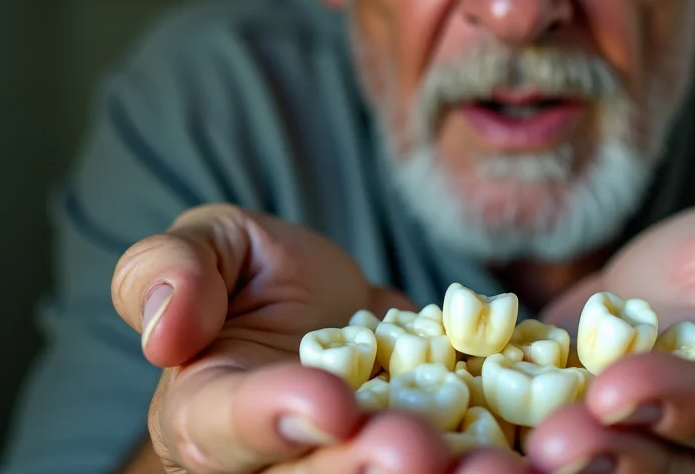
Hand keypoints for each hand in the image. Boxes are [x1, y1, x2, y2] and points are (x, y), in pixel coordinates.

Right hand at [111, 204, 527, 473]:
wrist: (326, 302)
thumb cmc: (251, 276)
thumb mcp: (210, 243)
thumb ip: (170, 270)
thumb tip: (163, 330)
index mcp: (207, 414)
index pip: (228, 425)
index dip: (277, 417)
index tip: (328, 403)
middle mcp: (275, 460)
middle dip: (368, 465)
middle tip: (417, 448)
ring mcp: (350, 459)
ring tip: (489, 467)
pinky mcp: (421, 453)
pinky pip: (449, 462)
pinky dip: (489, 461)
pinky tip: (531, 457)